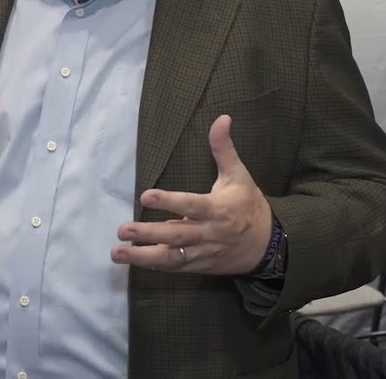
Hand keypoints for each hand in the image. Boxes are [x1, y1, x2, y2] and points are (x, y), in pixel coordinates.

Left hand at [110, 115, 271, 274]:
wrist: (269, 245)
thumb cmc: (248, 205)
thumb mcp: (239, 175)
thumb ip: (223, 149)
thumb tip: (221, 118)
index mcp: (218, 209)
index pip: (191, 205)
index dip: (169, 202)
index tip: (145, 196)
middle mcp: (208, 233)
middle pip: (177, 236)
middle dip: (148, 233)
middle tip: (122, 229)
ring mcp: (203, 252)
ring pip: (172, 257)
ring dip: (143, 256)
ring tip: (117, 253)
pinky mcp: (199, 265)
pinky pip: (176, 267)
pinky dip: (154, 265)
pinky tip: (132, 260)